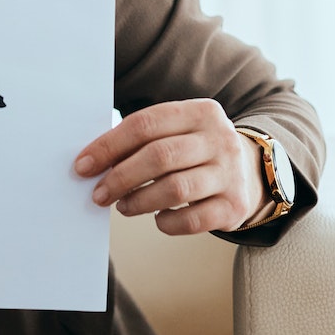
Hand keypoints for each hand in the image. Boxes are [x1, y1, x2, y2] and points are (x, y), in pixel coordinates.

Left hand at [74, 100, 266, 235]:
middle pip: (159, 156)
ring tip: (123, 206)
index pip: (145, 124)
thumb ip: (143, 139)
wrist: (251, 172)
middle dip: (120, 177)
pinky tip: (157, 218)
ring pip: (175, 189)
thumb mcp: (179, 131)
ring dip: (139, 201)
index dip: (109, 145)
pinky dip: (166, 222)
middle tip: (99, 193)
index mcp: (200, 112)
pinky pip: (191, 219)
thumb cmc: (197, 151)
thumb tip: (93, 161)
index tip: (83, 166)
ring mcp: (230, 173)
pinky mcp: (234, 206)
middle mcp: (220, 139)